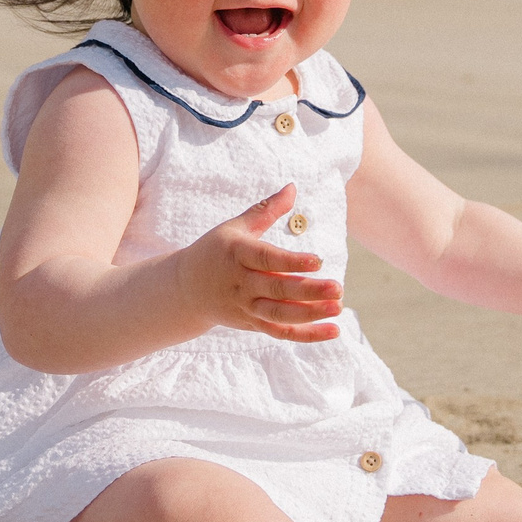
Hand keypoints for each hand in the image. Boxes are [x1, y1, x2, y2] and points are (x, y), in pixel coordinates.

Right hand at [176, 184, 343, 342]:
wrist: (184, 290)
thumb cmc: (215, 252)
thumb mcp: (235, 227)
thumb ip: (266, 209)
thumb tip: (293, 187)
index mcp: (237, 254)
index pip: (266, 259)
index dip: (292, 262)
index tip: (319, 260)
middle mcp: (240, 283)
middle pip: (276, 290)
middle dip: (308, 291)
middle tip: (337, 288)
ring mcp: (245, 307)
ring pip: (278, 315)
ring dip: (309, 314)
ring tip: (337, 307)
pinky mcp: (251, 323)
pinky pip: (280, 332)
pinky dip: (306, 335)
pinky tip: (333, 331)